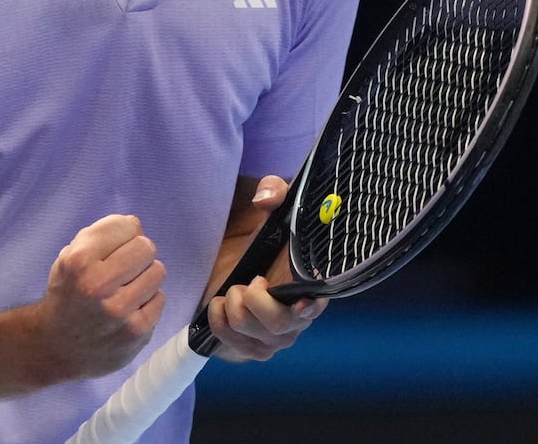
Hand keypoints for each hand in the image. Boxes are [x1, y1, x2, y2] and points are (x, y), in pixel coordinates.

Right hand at [39, 214, 166, 380]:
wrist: (55, 347)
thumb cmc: (67, 295)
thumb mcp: (69, 257)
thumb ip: (101, 235)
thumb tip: (136, 226)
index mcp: (79, 261)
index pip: (126, 225)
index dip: (122, 234)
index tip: (112, 248)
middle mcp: (98, 285)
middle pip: (146, 247)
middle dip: (137, 254)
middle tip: (123, 269)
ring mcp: (119, 311)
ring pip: (158, 271)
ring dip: (144, 277)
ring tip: (126, 289)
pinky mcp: (137, 332)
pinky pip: (160, 299)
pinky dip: (147, 301)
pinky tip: (129, 310)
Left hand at [206, 176, 328, 362]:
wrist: (227, 262)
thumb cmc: (257, 238)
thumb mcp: (269, 207)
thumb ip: (274, 190)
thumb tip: (265, 198)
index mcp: (310, 286)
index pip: (318, 304)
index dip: (310, 307)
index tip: (301, 301)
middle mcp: (297, 317)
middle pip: (280, 325)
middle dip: (255, 301)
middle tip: (248, 281)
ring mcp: (274, 337)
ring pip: (254, 336)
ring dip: (234, 308)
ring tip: (232, 289)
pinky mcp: (249, 348)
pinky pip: (232, 344)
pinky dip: (219, 321)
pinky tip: (220, 304)